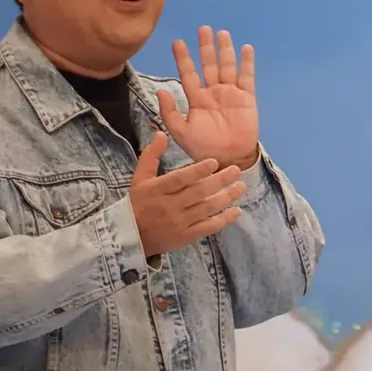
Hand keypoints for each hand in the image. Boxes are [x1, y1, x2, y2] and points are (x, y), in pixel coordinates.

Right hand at [129, 132, 246, 256]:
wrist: (130, 237)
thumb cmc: (138, 203)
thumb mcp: (140, 178)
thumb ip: (151, 155)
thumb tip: (162, 133)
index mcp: (157, 190)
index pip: (180, 178)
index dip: (198, 170)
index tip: (215, 161)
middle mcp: (169, 206)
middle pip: (199, 192)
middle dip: (220, 180)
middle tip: (237, 170)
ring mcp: (179, 223)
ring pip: (207, 208)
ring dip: (227, 197)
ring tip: (241, 186)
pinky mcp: (186, 236)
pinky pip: (208, 227)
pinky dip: (224, 220)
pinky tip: (237, 211)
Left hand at [156, 26, 259, 170]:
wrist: (227, 159)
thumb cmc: (203, 148)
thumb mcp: (181, 132)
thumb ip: (170, 112)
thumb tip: (161, 91)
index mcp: (197, 99)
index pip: (189, 74)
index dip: (183, 58)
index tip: (177, 42)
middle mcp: (213, 92)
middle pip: (209, 65)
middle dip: (206, 48)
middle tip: (203, 29)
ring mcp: (231, 93)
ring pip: (227, 66)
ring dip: (225, 50)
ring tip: (222, 33)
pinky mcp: (247, 98)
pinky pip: (247, 77)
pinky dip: (246, 63)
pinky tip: (245, 49)